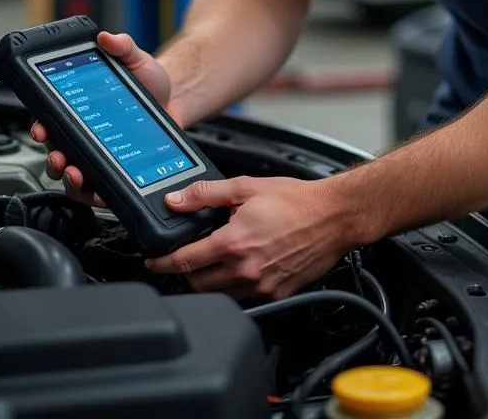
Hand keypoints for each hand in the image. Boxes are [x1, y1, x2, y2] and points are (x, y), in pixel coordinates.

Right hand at [30, 30, 177, 205]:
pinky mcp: (116, 170)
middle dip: (52, 159)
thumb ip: (122, 46)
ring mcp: (98, 154)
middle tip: (60, 158)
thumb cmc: (149, 81)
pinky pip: (97, 188)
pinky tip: (100, 191)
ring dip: (68, 180)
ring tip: (77, 174)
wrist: (175, 100)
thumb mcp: (135, 59)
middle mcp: (83, 133)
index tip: (42, 129)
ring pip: (71, 175)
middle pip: (56, 152)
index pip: (49, 119)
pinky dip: (94, 193)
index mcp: (79, 108)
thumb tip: (108, 37)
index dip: (40, 127)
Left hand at [145, 176, 354, 300]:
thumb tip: (177, 200)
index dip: (163, 262)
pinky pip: (243, 299)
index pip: (185, 261)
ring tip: (210, 265)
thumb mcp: (246, 187)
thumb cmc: (297, 201)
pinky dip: (232, 290)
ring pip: (219, 295)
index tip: (153, 262)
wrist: (334, 216)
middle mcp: (245, 269)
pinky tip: (236, 272)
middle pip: (197, 284)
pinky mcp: (276, 293)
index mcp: (234, 242)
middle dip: (185, 273)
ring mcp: (261, 285)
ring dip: (208, 283)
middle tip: (185, 259)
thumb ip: (207, 194)